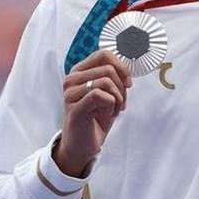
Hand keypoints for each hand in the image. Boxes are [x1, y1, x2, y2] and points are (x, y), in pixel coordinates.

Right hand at [55, 50, 131, 176]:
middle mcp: (72, 79)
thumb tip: (127, 68)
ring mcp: (70, 93)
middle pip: (108, 69)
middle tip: (120, 102)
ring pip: (106, 81)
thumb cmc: (96, 117)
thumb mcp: (108, 93)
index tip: (128, 82)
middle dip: (122, 87)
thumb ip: (114, 77)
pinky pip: (100, 95)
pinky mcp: (74, 108)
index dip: (121, 67)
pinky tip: (108, 115)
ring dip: (118, 98)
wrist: (84, 143)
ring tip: (113, 109)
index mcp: (80, 72)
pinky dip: (112, 105)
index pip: (103, 55)